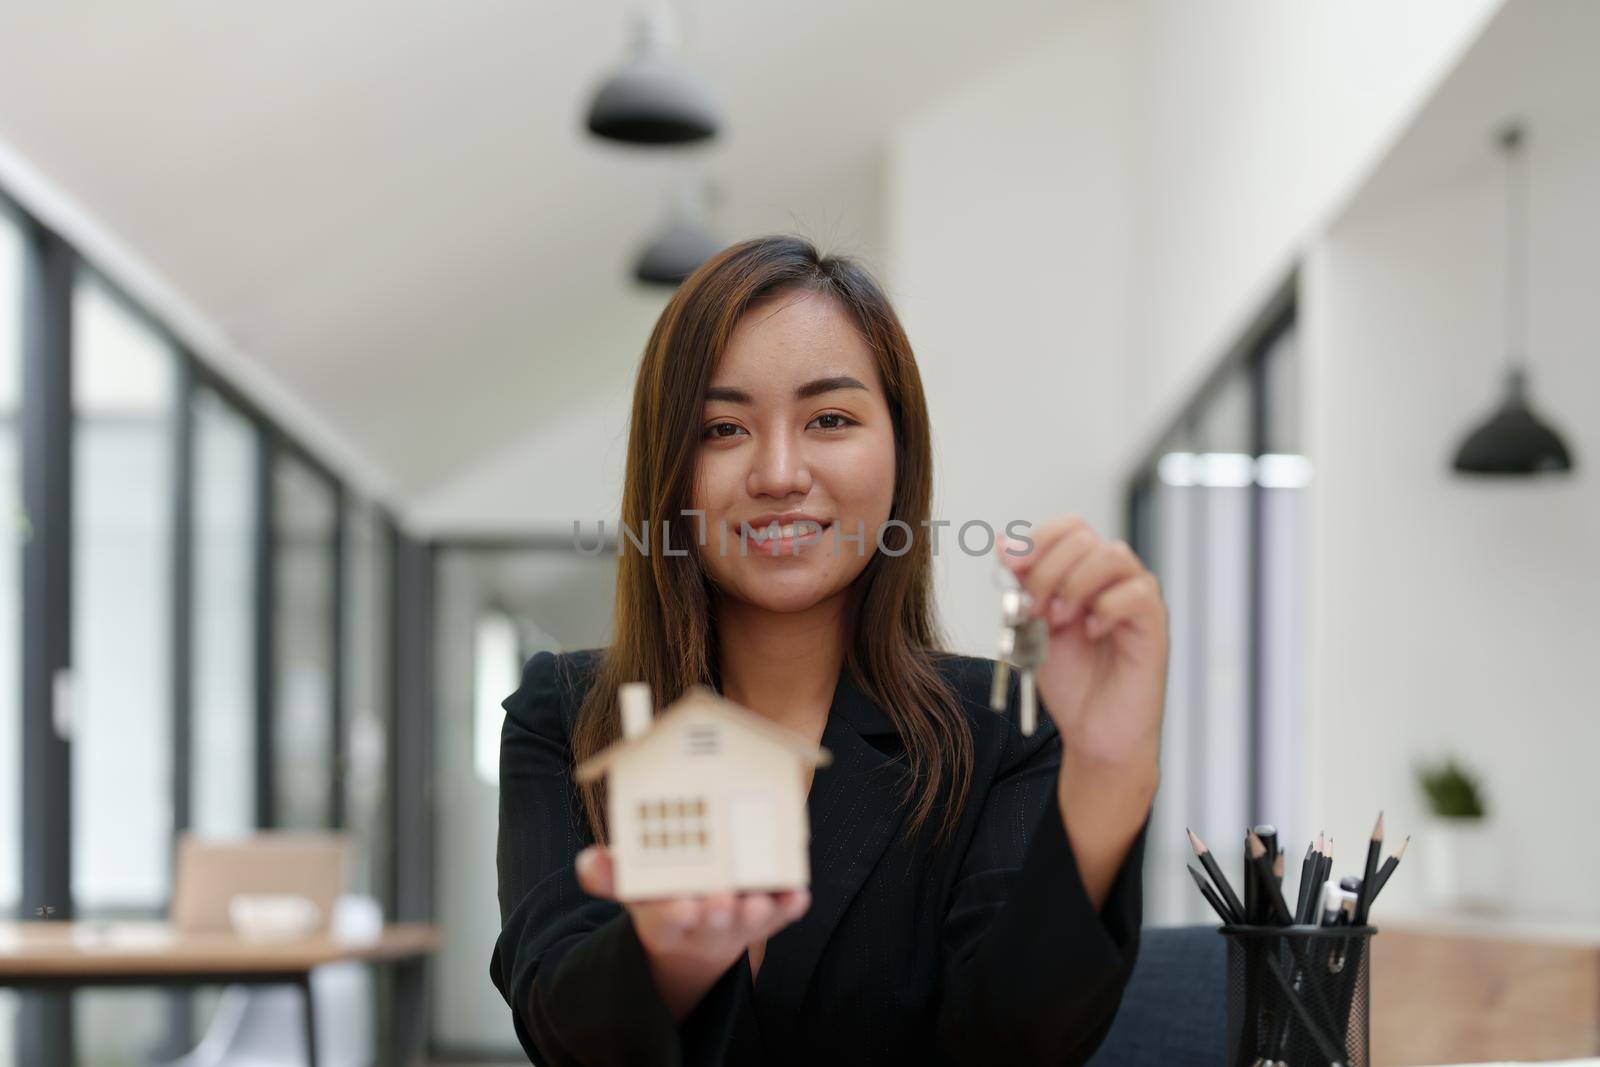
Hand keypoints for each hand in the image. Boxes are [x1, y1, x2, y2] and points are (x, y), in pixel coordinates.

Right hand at [575, 844, 810, 1016]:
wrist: (696, 933)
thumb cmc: (663, 896)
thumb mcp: (633, 890)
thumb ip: (611, 876)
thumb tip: (588, 861)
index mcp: (664, 920)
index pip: (664, 921)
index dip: (673, 914)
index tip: (681, 905)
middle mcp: (702, 926)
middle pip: (710, 923)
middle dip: (717, 913)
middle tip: (723, 899)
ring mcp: (736, 924)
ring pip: (748, 923)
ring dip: (757, 913)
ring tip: (760, 900)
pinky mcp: (765, 919)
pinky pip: (781, 916)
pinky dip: (789, 907)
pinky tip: (798, 895)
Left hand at [997, 517, 1167, 771]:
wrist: (1092, 729)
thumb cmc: (1070, 680)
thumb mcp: (1032, 626)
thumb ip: (1021, 586)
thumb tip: (1002, 542)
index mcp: (1083, 572)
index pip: (1069, 527)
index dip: (1037, 539)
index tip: (1011, 565)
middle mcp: (1113, 577)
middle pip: (1083, 538)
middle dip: (1047, 571)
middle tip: (1034, 610)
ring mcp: (1136, 596)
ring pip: (1112, 555)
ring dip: (1074, 585)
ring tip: (1059, 620)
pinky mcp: (1154, 623)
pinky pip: (1136, 593)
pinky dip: (1106, 608)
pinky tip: (1092, 633)